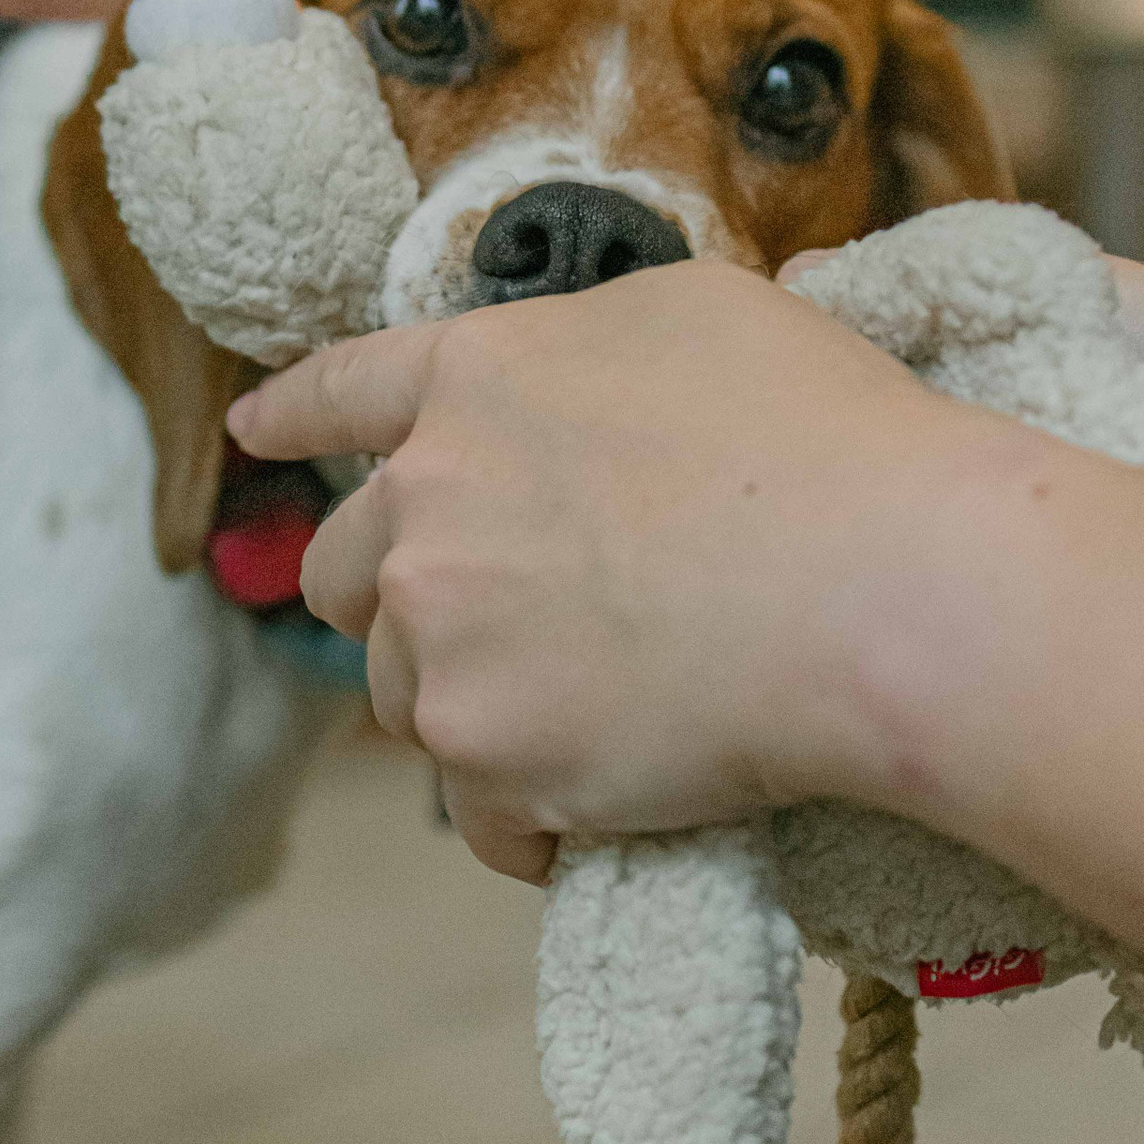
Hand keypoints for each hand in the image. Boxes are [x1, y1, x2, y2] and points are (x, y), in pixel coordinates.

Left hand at [228, 263, 966, 877]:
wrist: (890, 589)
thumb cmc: (833, 440)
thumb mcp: (703, 319)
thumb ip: (596, 351)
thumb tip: (592, 395)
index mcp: (477, 379)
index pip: (347, 390)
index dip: (296, 413)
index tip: (254, 433)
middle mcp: (427, 502)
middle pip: (348, 572)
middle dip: (404, 603)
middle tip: (500, 633)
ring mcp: (447, 636)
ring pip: (409, 700)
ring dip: (479, 714)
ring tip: (597, 723)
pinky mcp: (488, 756)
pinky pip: (478, 815)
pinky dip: (532, 824)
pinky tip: (601, 817)